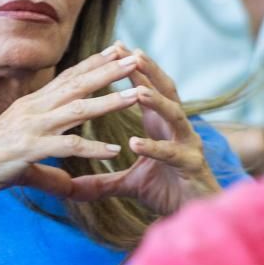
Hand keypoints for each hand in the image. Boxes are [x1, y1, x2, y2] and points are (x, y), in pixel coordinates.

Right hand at [0, 45, 145, 211]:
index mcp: (30, 106)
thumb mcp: (23, 161)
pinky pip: (67, 145)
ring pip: (78, 109)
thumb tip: (68, 182)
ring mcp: (31, 128)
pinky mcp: (29, 149)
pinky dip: (92, 147)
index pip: (67, 78)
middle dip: (109, 71)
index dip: (93, 64)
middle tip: (136, 58)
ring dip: (110, 101)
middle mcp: (32, 110)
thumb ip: (50, 170)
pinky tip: (114, 150)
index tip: (117, 51)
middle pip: (78, 85)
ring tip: (137, 94)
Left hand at [65, 49, 218, 215]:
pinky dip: (154, 148)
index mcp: (161, 126)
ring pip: (175, 116)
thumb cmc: (166, 193)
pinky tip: (135, 143)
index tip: (115, 48)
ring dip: (158, 103)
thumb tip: (69, 187)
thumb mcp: (128, 185)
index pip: (148, 89)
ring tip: (139, 90)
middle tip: (131, 52)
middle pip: (166, 92)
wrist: (194, 216)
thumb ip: (101, 182)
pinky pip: (172, 154)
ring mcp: (188, 146)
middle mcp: (177, 130)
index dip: (134, 69)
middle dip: (149, 71)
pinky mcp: (192, 167)